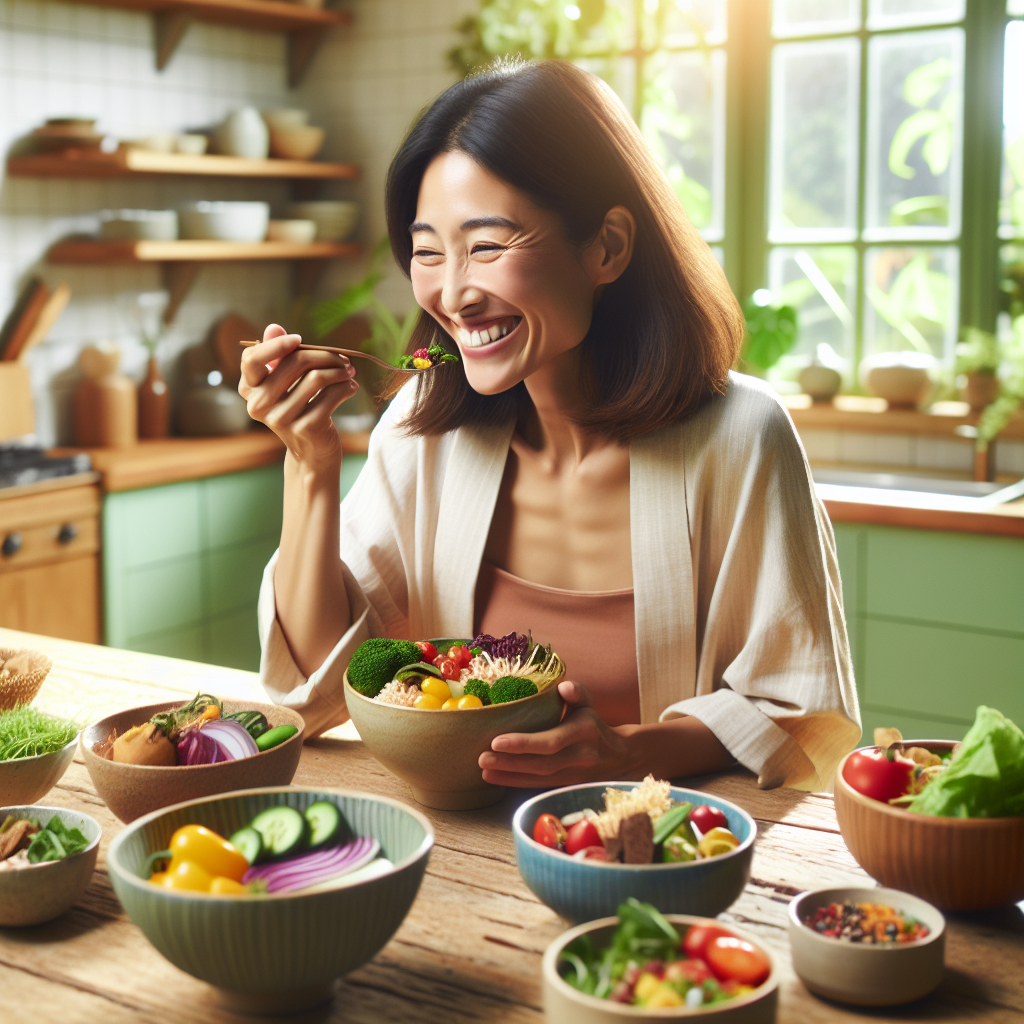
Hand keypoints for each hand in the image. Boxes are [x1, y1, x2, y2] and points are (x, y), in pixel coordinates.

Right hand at [239, 323, 357, 471]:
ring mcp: (281, 419)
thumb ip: (279, 355)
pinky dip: (346, 387)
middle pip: (294, 362)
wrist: (312, 453)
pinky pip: (332, 395)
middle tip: (343, 360)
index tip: (299, 340)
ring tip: (349, 373)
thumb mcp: (287, 383)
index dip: (276, 344)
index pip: (252, 358)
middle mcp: (259, 405)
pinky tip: (351, 387)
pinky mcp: (305, 428)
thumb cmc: (300, 410)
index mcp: (250, 390)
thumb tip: (274, 326)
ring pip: (317, 378)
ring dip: (340, 371)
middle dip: (325, 355)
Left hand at [478, 680, 641, 787]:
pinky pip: (539, 786)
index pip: (551, 741)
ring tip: (483, 770)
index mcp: (583, 732)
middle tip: (482, 758)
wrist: (620, 757)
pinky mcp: (566, 786)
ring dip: (509, 776)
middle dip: (510, 763)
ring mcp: (573, 775)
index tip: (496, 740)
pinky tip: (494, 779)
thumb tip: (564, 686)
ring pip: (538, 779)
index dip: (524, 743)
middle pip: (541, 764)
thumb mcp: (589, 705)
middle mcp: (579, 757)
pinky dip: (515, 783)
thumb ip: (577, 692)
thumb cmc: (595, 725)